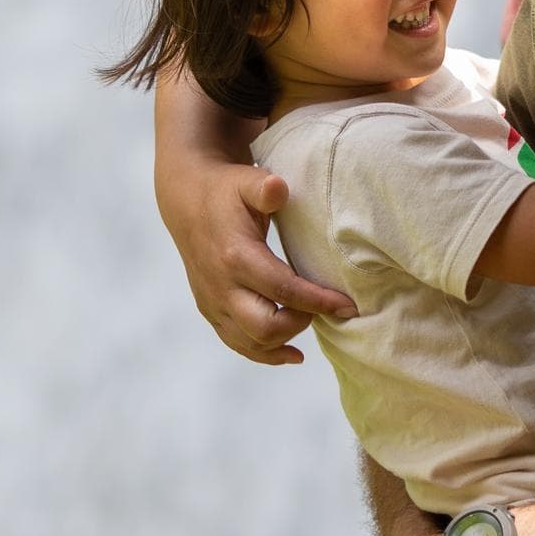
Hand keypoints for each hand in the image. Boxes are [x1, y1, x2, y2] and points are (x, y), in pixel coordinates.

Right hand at [158, 156, 354, 365]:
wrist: (186, 202)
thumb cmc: (226, 191)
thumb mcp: (246, 182)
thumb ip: (264, 188)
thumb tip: (278, 187)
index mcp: (236, 256)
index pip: (283, 291)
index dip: (318, 301)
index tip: (348, 306)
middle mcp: (221, 286)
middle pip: (265, 327)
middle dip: (300, 323)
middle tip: (321, 306)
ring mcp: (213, 303)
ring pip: (251, 343)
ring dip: (285, 340)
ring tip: (309, 320)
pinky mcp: (210, 311)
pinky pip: (237, 343)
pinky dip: (265, 353)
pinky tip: (292, 353)